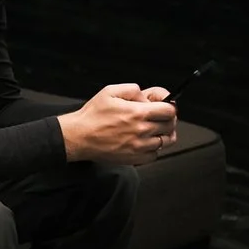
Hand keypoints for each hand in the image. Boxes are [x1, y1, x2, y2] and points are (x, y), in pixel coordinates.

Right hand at [60, 83, 178, 164]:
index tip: (164, 108)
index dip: (169, 107)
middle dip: (167, 119)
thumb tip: (147, 97)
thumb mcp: (110, 91)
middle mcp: (141, 130)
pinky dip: (153, 149)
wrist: (78, 137)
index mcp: (138, 113)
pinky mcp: (135, 158)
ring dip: (163, 134)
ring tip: (154, 130)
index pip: (169, 110)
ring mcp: (139, 146)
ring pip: (166, 141)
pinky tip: (144, 142)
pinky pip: (155, 155)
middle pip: (170, 125)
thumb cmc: (92, 116)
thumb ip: (133, 89)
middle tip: (158, 118)